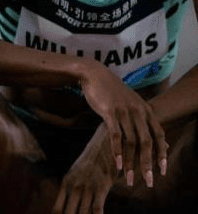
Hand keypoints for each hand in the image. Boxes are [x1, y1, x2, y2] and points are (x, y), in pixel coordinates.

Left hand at [52, 124, 116, 213]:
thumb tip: (72, 199)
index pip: (57, 209)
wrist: (105, 140)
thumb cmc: (94, 158)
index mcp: (66, 184)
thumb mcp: (79, 172)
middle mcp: (73, 187)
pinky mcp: (100, 187)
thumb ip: (75, 187)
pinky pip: (96, 209)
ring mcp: (86, 187)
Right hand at [79, 63, 165, 187]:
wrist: (94, 74)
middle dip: (148, 164)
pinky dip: (117, 151)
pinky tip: (118, 164)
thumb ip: (143, 121)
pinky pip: (116, 136)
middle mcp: (138, 112)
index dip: (162, 154)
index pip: (160, 135)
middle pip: (147, 143)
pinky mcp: (110, 112)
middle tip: (148, 181)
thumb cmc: (112, 92)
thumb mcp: (132, 104)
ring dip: (131, 163)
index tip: (162, 171)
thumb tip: (158, 140)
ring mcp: (124, 112)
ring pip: (132, 143)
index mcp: (146, 110)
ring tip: (129, 178)